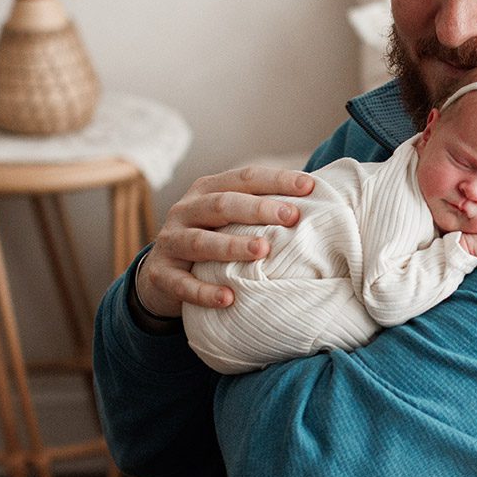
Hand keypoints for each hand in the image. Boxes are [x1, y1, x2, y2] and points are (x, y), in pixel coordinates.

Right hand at [136, 165, 314, 314]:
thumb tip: (316, 201)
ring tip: (262, 251)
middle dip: (258, 209)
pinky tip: (228, 298)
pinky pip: (181, 284)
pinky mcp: (160, 274)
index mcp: (206, 191)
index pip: (244, 178)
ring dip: (232, 246)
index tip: (310, 187)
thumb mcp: (229, 220)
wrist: (160, 274)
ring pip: (199, 241)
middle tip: (292, 217)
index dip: (276, 180)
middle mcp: (185, 210)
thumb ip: (260, 210)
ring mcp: (170, 242)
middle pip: (222, 204)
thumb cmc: (212, 240)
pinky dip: (203, 292)